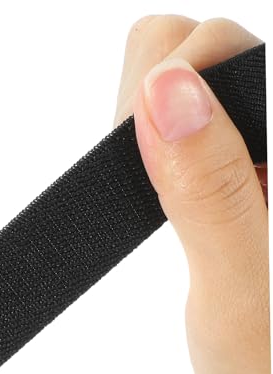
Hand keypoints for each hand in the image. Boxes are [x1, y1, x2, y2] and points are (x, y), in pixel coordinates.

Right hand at [115, 16, 270, 373]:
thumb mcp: (239, 293)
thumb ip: (208, 194)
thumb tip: (166, 92)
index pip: (217, 46)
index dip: (160, 92)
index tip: (147, 164)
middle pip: (197, 49)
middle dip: (151, 107)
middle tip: (160, 188)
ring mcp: (260, 151)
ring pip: (181, 83)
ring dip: (151, 129)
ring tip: (170, 198)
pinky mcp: (241, 170)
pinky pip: (180, 123)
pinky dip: (154, 147)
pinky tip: (171, 194)